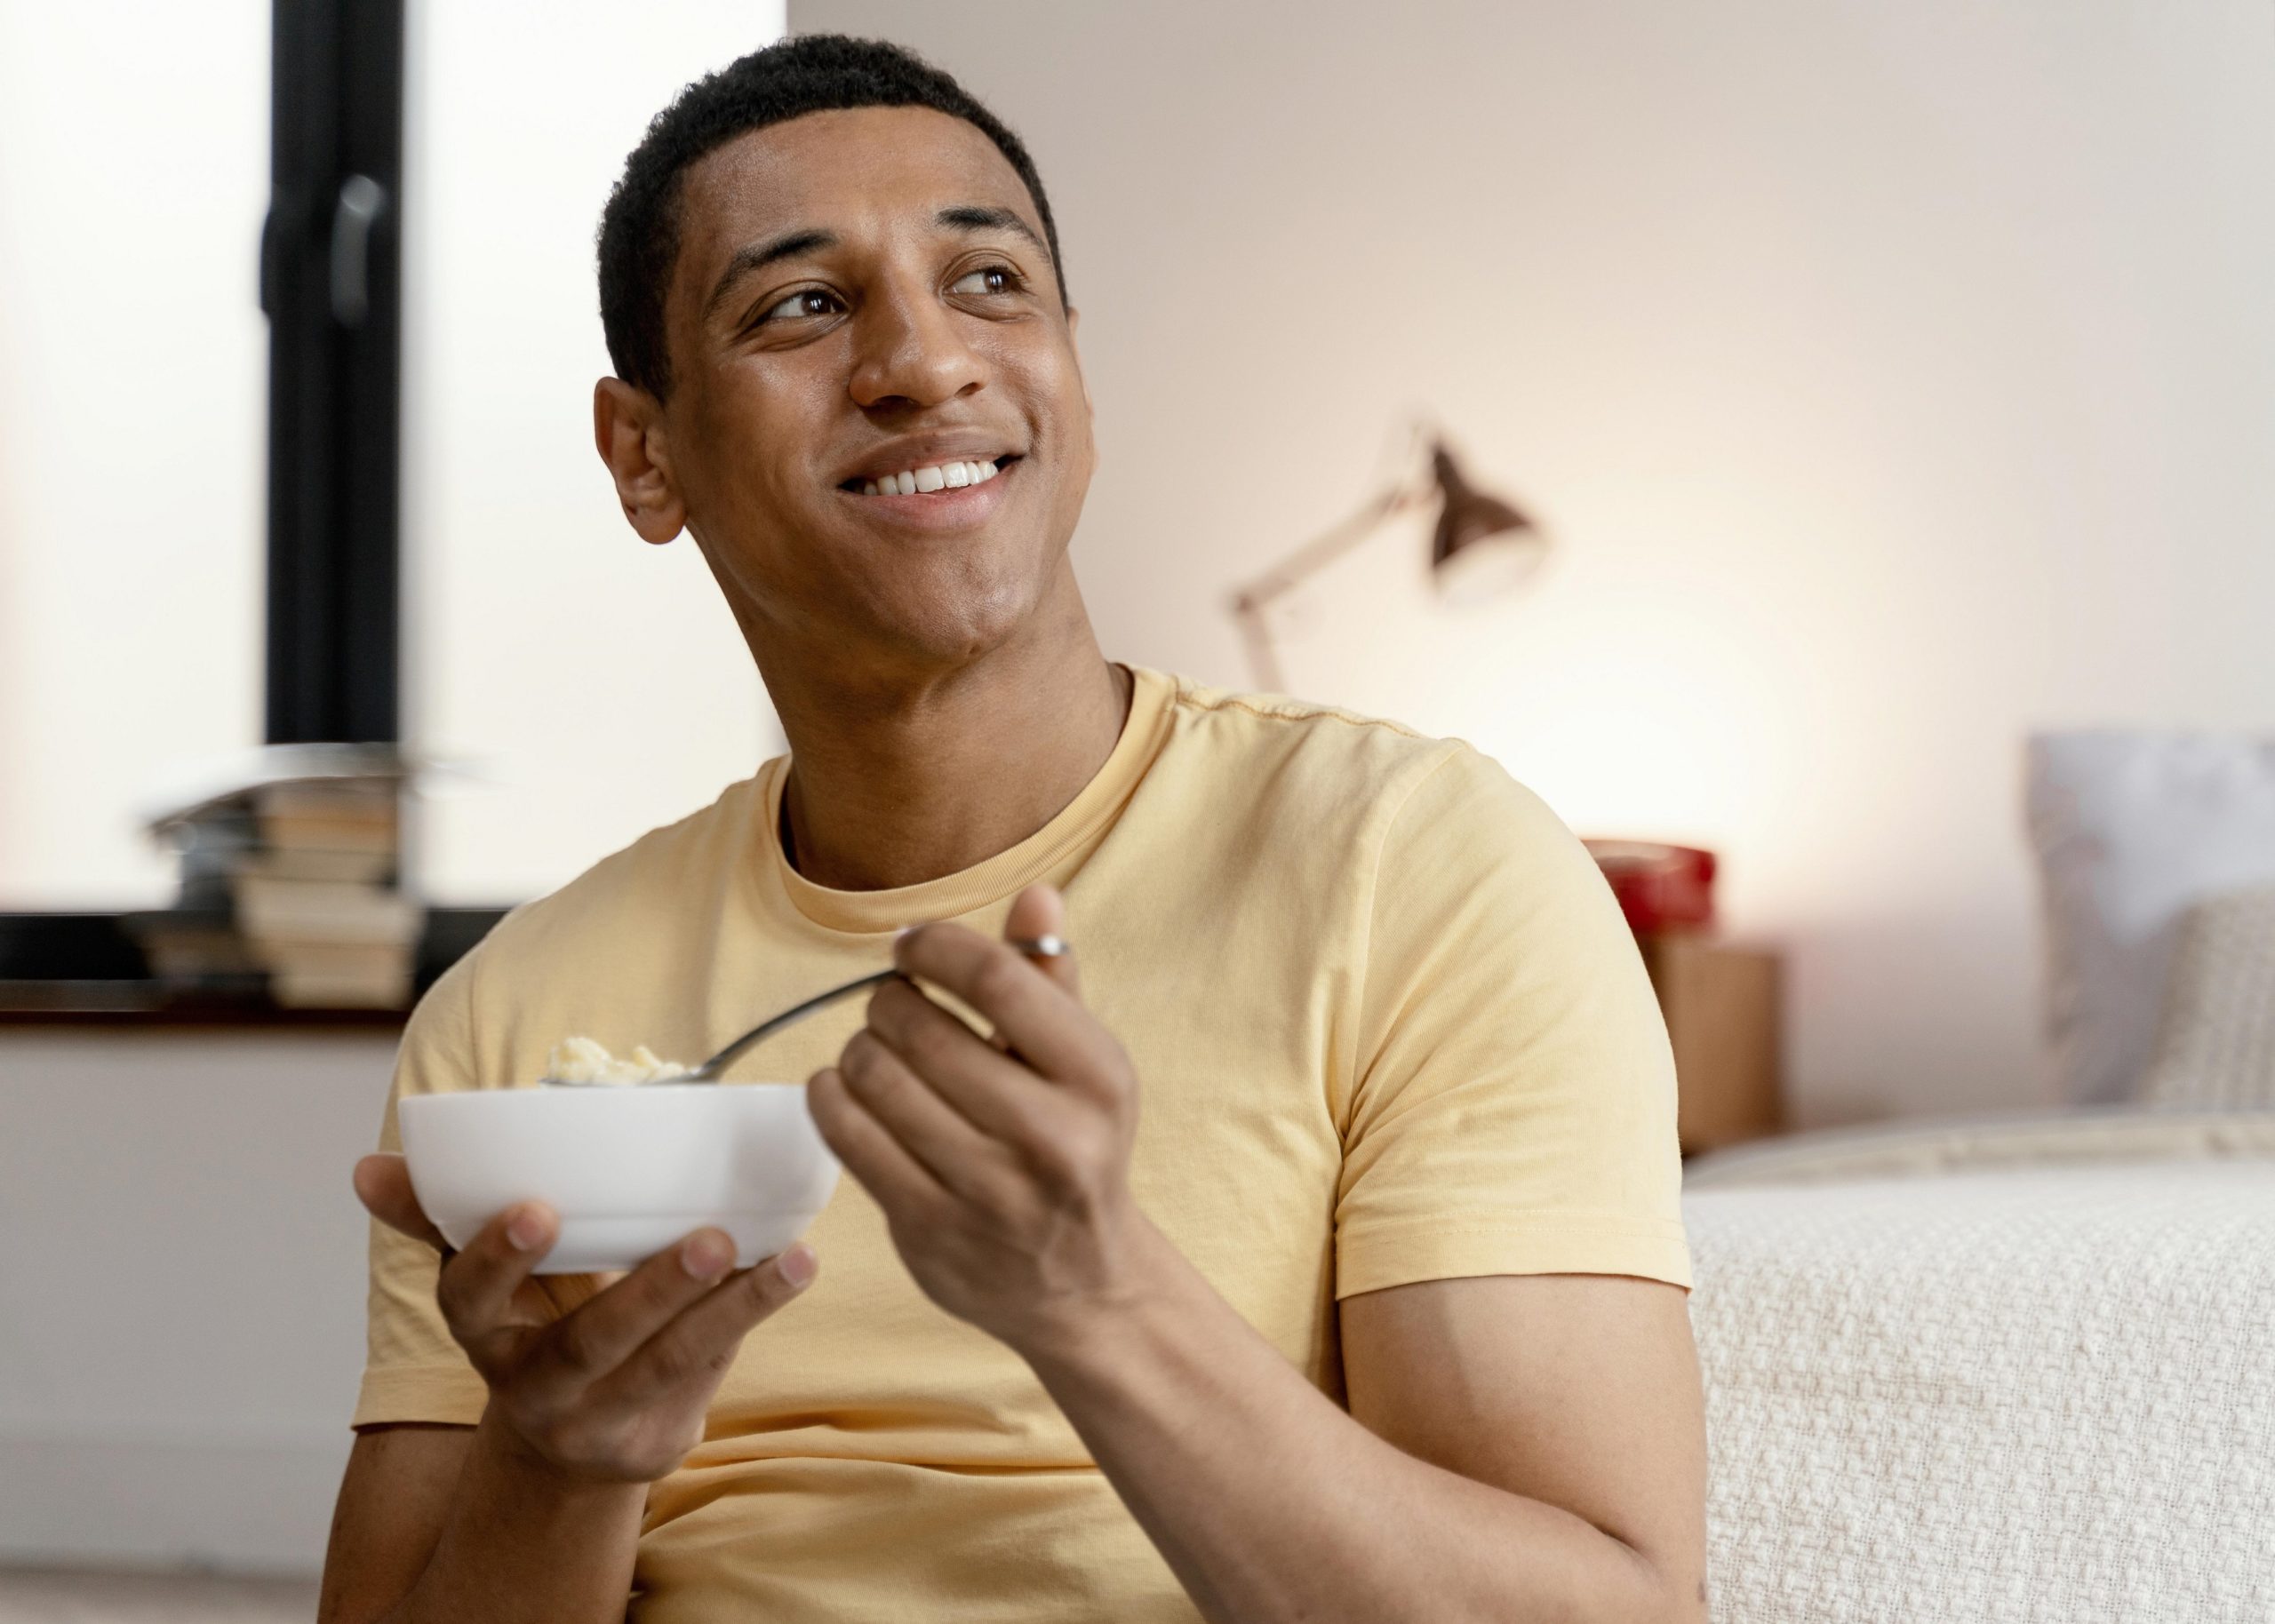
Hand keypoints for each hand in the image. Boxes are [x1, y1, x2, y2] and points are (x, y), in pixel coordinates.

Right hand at [352, 1154, 815, 1482]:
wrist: (563, 1450)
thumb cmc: (532, 1332)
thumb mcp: (483, 1286)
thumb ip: (441, 1220)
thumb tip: (367, 1167)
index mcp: (484, 1334)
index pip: (473, 1298)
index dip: (499, 1258)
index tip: (536, 1209)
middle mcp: (535, 1387)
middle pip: (592, 1342)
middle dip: (650, 1292)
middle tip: (709, 1239)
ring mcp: (599, 1420)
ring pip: (669, 1363)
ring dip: (734, 1307)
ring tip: (791, 1258)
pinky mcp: (655, 1439)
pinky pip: (708, 1374)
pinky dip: (751, 1320)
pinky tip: (792, 1270)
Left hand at [807, 884, 1155, 1356]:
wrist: (1081, 1283)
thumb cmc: (1075, 1147)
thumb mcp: (1086, 1064)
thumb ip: (1051, 981)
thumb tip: (1036, 895)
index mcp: (1097, 1077)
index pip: (997, 979)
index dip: (937, 947)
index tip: (913, 949)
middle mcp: (1050, 1135)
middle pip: (922, 1028)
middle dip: (889, 1002)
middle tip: (892, 1007)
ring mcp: (986, 1190)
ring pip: (875, 1078)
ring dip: (858, 1049)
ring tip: (876, 1052)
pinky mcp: (928, 1229)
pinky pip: (847, 1136)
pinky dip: (830, 1096)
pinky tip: (847, 1090)